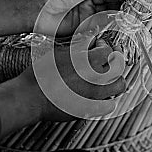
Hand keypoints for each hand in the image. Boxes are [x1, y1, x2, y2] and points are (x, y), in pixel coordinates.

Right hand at [0, 38, 125, 136]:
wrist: (31, 97)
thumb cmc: (41, 75)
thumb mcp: (59, 52)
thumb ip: (78, 47)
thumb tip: (90, 42)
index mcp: (89, 62)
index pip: (109, 50)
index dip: (104, 46)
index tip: (99, 46)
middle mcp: (96, 79)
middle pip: (119, 68)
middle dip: (114, 62)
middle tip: (106, 60)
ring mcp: (95, 95)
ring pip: (119, 86)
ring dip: (115, 80)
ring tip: (106, 77)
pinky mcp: (90, 109)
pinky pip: (109, 104)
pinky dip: (108, 98)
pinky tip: (98, 94)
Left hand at [34, 0, 127, 36]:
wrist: (32, 11)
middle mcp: (89, 0)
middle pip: (112, 3)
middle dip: (125, 6)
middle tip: (138, 9)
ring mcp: (86, 14)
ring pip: (108, 16)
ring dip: (119, 17)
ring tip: (131, 18)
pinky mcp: (82, 28)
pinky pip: (99, 27)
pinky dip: (108, 28)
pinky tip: (117, 27)